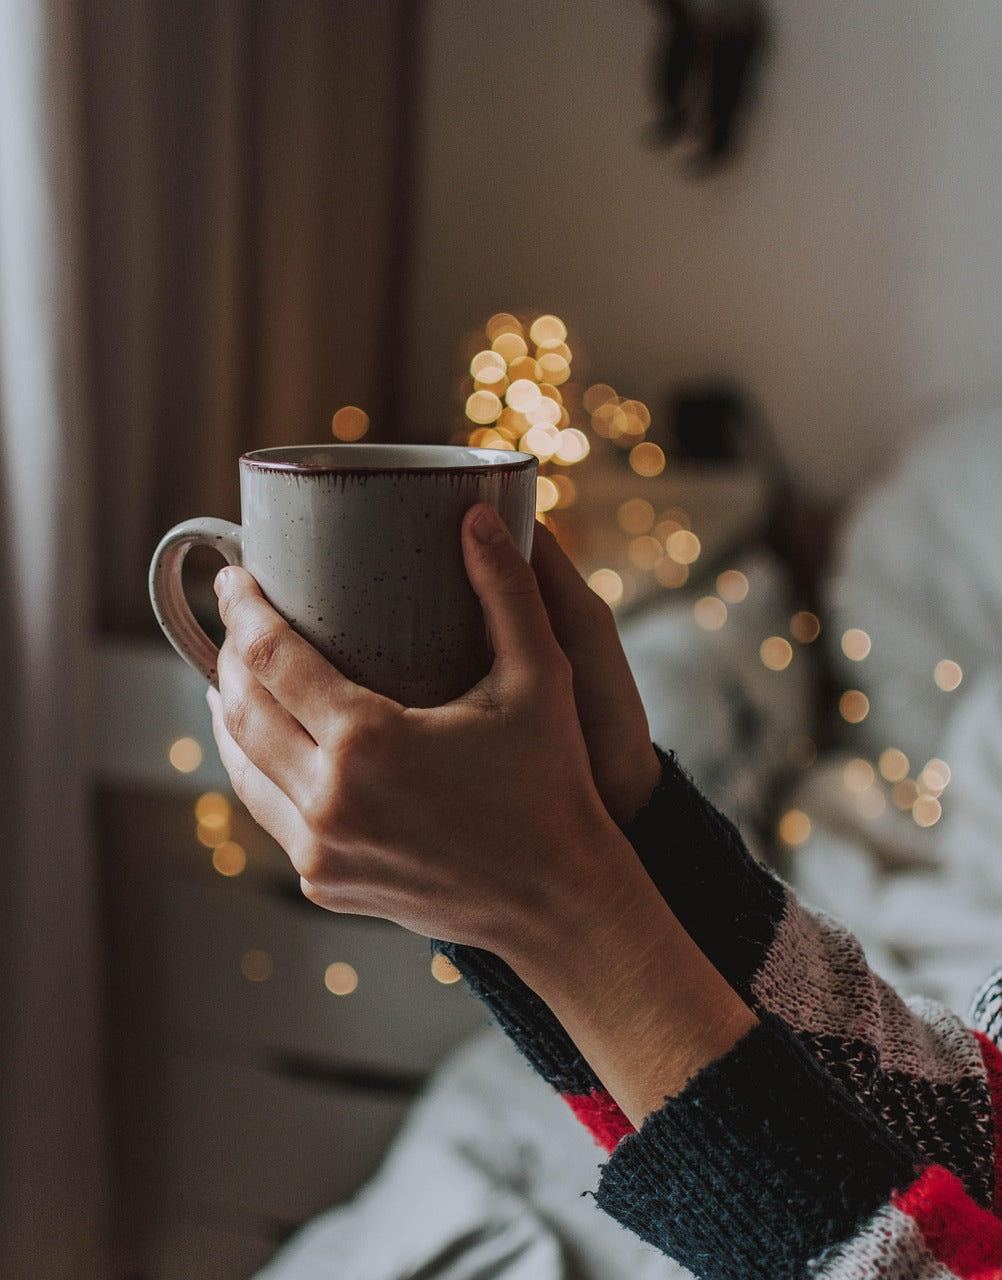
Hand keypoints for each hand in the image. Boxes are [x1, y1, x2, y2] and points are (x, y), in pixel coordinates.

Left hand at [208, 503, 754, 1120]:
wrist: (557, 901)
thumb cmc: (552, 786)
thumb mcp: (540, 679)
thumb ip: (507, 591)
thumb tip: (479, 516)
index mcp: (369, 743)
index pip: (271, 658)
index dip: (243, 609)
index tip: (235, 577)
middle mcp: (329, 800)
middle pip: (241, 709)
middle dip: (229, 654)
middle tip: (238, 616)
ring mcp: (320, 849)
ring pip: (241, 765)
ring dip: (229, 712)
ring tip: (235, 672)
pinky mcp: (324, 881)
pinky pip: (266, 813)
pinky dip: (253, 767)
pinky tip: (263, 744)